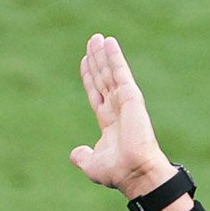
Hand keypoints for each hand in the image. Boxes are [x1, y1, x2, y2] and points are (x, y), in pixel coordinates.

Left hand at [69, 34, 174, 197]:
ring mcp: (124, 101)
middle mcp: (117, 109)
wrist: (134, 172)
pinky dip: (114, 57)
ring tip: (96, 37)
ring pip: (109, 72)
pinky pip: (120, 72)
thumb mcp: (92, 165)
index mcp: (109, 122)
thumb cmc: (117, 172)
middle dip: (96, 60)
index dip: (89, 78)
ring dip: (103, 54)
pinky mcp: (131, 96)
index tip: (85, 62)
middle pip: (103, 79)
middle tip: (91, 41)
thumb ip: (83, 156)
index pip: (96, 94)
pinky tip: (109, 42)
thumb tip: (75, 154)